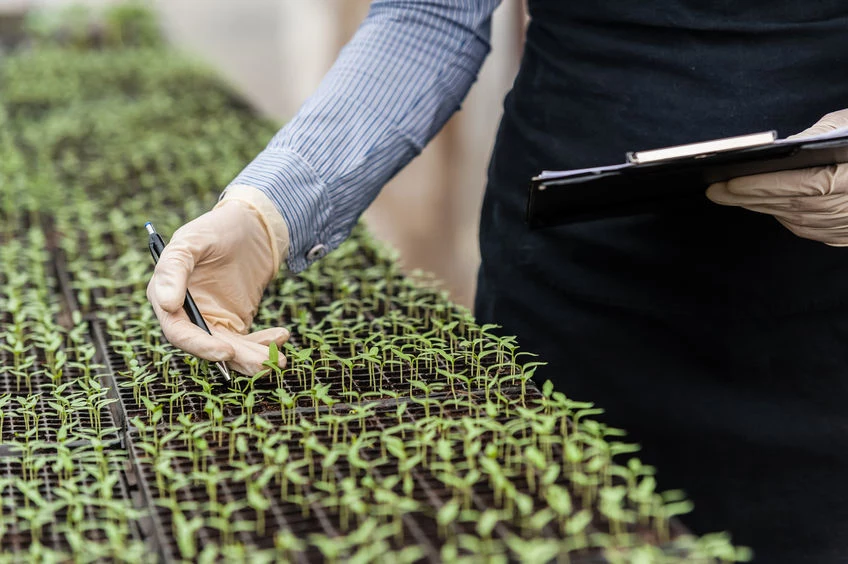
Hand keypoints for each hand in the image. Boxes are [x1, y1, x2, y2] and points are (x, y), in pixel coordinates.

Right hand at [147, 185, 290, 374]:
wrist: (251, 226)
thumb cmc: (217, 228)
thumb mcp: (193, 240)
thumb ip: (174, 268)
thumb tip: (165, 304)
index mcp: (167, 296)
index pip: (178, 331)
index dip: (200, 346)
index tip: (226, 352)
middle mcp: (187, 314)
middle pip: (207, 347)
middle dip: (236, 357)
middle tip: (263, 361)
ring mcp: (212, 320)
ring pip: (229, 350)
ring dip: (253, 357)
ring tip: (279, 359)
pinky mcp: (235, 322)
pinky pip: (246, 343)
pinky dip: (263, 344)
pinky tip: (281, 336)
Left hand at [706, 109, 847, 244]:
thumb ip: (818, 136)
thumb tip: (782, 148)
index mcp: (847, 180)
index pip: (793, 187)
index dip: (757, 186)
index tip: (726, 183)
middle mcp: (846, 208)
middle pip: (787, 205)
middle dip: (746, 198)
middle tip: (714, 191)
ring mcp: (846, 226)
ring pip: (793, 219)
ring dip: (760, 208)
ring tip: (731, 196)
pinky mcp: (845, 235)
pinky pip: (807, 228)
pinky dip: (783, 215)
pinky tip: (765, 204)